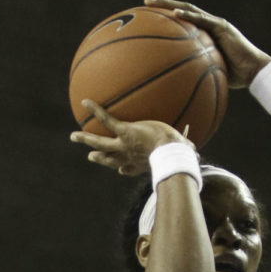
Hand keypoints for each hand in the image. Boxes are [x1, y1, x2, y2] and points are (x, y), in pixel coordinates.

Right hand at [70, 99, 192, 174]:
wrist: (170, 152)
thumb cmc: (177, 155)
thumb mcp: (180, 152)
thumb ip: (185, 150)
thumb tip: (196, 152)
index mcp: (140, 164)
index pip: (128, 169)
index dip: (123, 170)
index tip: (119, 170)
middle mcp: (128, 157)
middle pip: (109, 159)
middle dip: (98, 158)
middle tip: (90, 156)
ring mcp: (123, 145)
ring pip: (100, 144)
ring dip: (86, 140)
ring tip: (74, 136)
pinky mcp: (123, 132)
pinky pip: (106, 120)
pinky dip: (96, 110)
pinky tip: (85, 101)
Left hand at [144, 0, 270, 88]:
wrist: (254, 72)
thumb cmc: (234, 77)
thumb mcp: (210, 74)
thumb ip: (196, 73)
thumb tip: (180, 87)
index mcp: (205, 34)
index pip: (184, 21)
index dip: (167, 17)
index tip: (149, 16)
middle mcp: (209, 25)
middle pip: (182, 10)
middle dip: (163, 5)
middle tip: (145, 1)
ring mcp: (215, 24)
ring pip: (188, 10)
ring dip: (169, 5)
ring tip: (152, 2)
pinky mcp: (222, 27)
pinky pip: (202, 20)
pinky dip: (188, 17)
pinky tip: (175, 14)